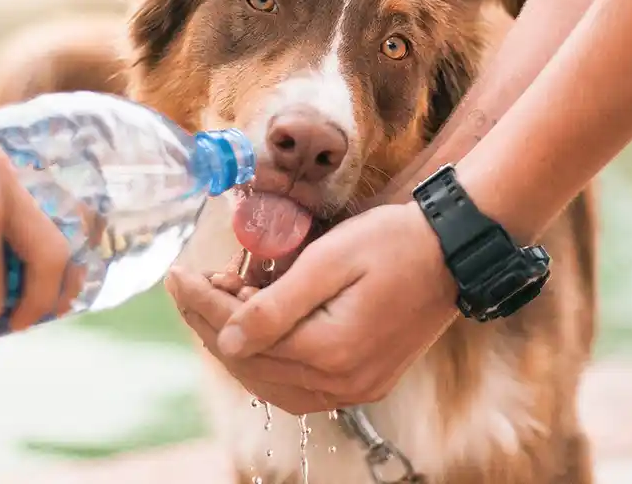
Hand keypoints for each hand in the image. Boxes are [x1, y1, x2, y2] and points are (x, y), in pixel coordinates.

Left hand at [167, 203, 457, 413]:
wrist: (454, 252)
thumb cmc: (394, 242)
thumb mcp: (330, 259)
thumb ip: (276, 305)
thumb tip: (226, 339)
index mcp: (332, 350)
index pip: (244, 336)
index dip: (203, 304)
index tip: (177, 274)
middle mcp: (343, 382)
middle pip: (253, 365)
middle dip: (211, 324)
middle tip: (189, 286)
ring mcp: (357, 388)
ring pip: (272, 383)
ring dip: (237, 346)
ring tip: (217, 304)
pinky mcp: (366, 382)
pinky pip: (299, 386)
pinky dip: (269, 362)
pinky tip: (254, 332)